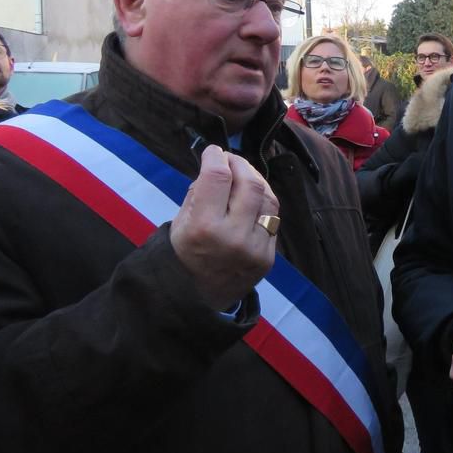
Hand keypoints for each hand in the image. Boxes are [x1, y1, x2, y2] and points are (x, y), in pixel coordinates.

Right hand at [170, 145, 277, 310]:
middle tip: (231, 160)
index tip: (213, 151)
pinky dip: (263, 203)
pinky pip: (273, 219)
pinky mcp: (268, 257)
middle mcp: (232, 237)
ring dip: (257, 180)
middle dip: (241, 163)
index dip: (217, 156)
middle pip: (250, 183)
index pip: (218, 177)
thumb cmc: (183, 255)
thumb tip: (218, 166)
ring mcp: (255, 249)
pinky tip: (253, 197)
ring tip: (244, 175)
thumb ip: (199, 192)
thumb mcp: (179, 222)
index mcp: (203, 227)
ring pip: (268, 198)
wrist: (195, 301)